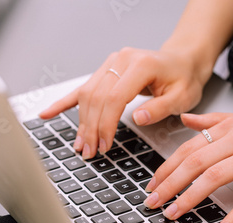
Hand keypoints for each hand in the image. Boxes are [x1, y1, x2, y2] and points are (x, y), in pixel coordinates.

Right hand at [39, 47, 208, 158]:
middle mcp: (122, 60)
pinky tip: (48, 113)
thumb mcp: (182, 96)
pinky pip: (82, 87)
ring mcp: (111, 64)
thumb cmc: (184, 78)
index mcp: (140, 65)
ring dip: (81, 122)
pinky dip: (64, 102)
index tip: (105, 145)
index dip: (106, 125)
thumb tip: (137, 118)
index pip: (114, 98)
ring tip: (80, 145)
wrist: (183, 61)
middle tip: (90, 152)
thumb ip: (160, 108)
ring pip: (88, 94)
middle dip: (92, 128)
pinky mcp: (106, 70)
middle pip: (97, 97)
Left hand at [143, 112, 232, 222]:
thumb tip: (185, 120)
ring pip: (214, 177)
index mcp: (229, 127)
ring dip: (190, 198)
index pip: (188, 148)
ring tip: (175, 214)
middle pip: (195, 162)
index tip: (152, 185)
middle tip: (153, 203)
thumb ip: (213, 121)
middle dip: (169, 184)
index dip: (166, 168)